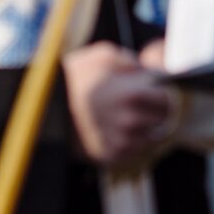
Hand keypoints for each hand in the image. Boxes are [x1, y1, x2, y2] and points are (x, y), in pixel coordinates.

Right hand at [63, 42, 173, 165]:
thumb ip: (134, 62)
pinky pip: (135, 150)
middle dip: (160, 111)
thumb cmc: (73, 77)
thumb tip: (151, 70)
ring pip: (153, 137)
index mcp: (134, 95)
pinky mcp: (111, 157)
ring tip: (132, 115)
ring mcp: (122, 144)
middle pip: (166, 121)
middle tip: (150, 103)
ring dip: (149, 127)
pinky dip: (133, 140)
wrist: (41, 109)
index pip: (172, 100)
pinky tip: (119, 128)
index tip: (163, 90)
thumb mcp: (104, 55)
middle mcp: (132, 123)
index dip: (170, 94)